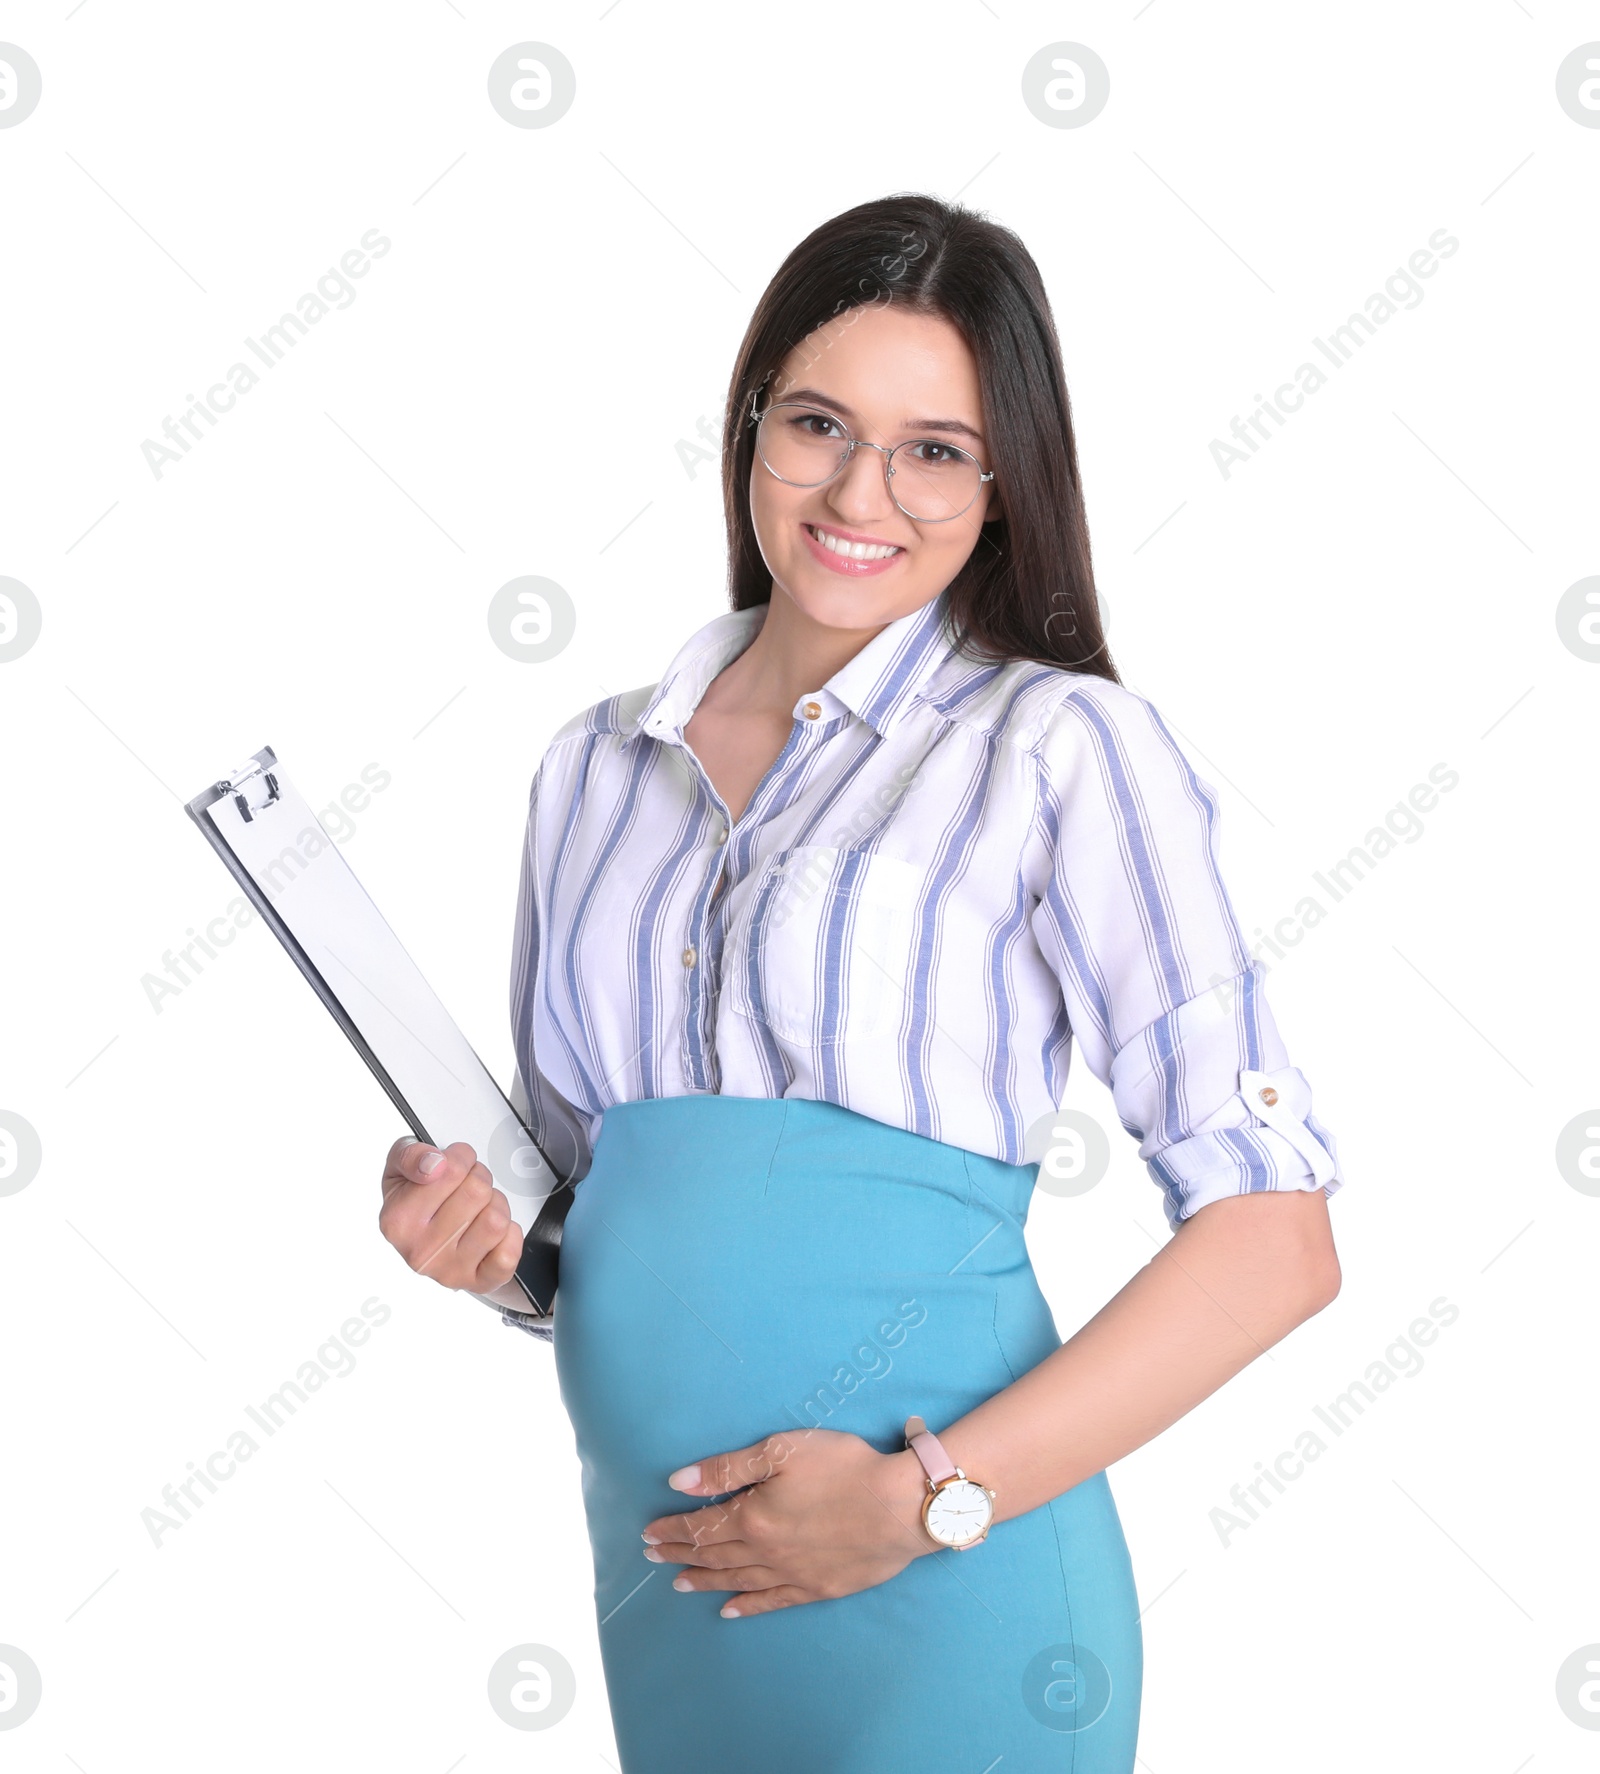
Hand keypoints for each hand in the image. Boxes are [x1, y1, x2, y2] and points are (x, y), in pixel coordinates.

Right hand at [377, 1136, 523, 1293]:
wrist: (425, 1244)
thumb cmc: (414, 1204)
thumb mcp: (399, 1170)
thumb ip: (410, 1155)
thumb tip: (433, 1164)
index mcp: (398, 1220)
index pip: (451, 1169)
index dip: (460, 1157)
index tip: (452, 1163)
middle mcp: (421, 1250)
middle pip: (478, 1190)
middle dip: (479, 1178)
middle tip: (467, 1185)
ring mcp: (450, 1270)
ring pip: (496, 1219)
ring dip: (495, 1205)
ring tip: (478, 1208)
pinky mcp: (477, 1283)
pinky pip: (509, 1253)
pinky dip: (509, 1236)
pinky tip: (491, 1233)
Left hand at [639, 1428, 936, 1618]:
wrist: (901, 1507)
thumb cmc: (844, 1467)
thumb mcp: (782, 1451)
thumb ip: (728, 1468)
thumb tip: (680, 1482)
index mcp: (752, 1518)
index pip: (701, 1527)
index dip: (673, 1528)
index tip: (648, 1532)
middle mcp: (766, 1553)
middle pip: (713, 1555)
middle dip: (680, 1554)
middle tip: (653, 1557)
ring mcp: (792, 1575)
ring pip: (736, 1581)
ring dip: (705, 1581)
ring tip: (679, 1584)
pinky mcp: (818, 1588)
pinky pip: (772, 1602)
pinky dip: (747, 1606)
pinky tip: (730, 1610)